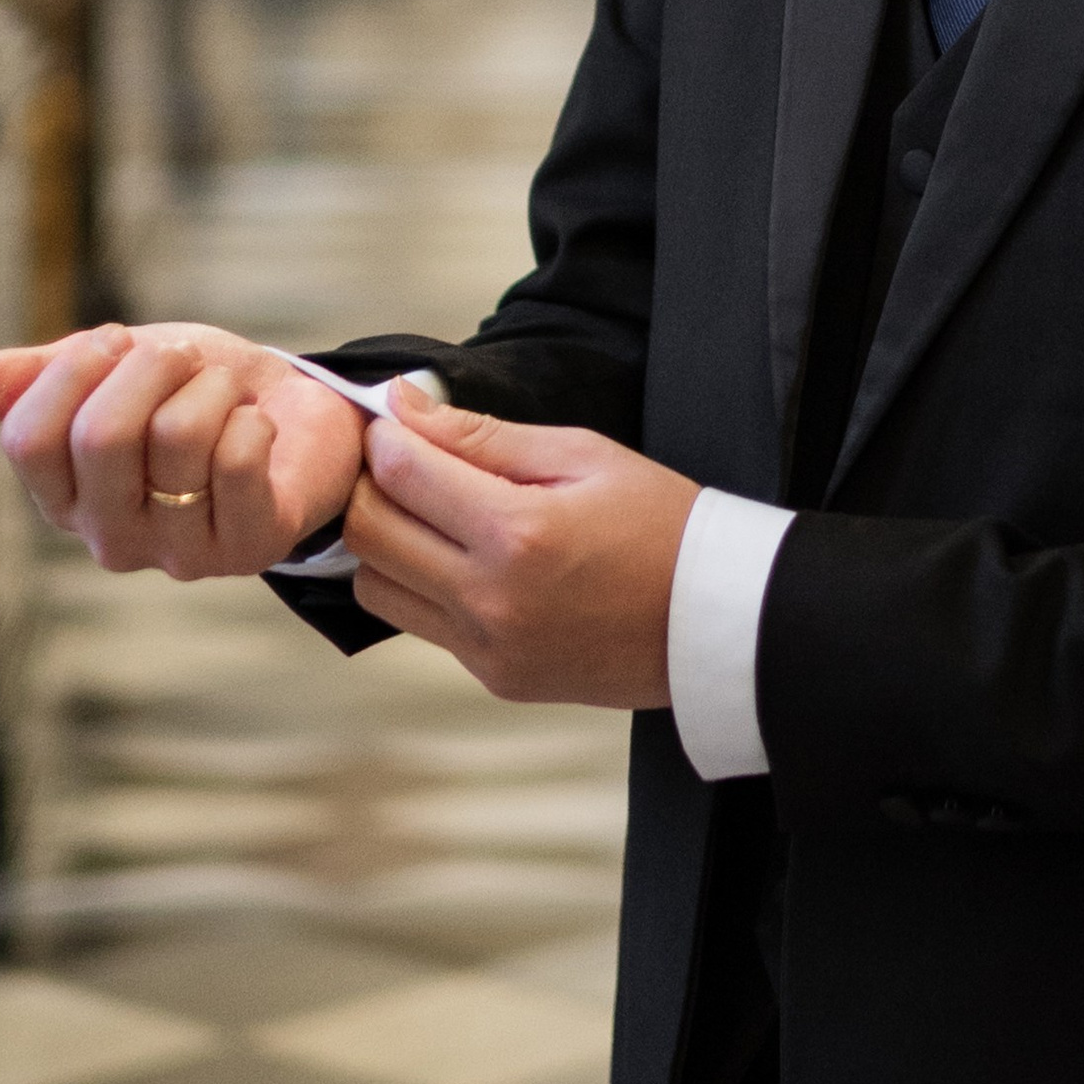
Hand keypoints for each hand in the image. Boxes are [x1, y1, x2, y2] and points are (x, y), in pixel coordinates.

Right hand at [0, 322, 364, 579]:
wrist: (296, 408)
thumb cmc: (192, 389)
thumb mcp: (116, 365)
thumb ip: (41, 375)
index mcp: (63, 496)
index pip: (29, 439)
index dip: (73, 370)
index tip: (115, 340)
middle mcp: (110, 537)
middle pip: (101, 436)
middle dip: (149, 367)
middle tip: (181, 359)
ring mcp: (177, 551)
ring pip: (177, 437)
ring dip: (210, 387)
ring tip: (223, 392)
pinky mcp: (246, 548)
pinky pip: (237, 458)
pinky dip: (253, 418)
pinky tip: (257, 428)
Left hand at [343, 390, 696, 706]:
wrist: (715, 621)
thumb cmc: (663, 525)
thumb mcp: (583, 454)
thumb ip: (484, 435)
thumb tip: (405, 405)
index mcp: (518, 533)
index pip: (400, 475)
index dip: (385, 437)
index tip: (395, 422)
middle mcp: (490, 600)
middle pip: (368, 535)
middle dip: (370, 486)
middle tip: (403, 462)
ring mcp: (488, 648)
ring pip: (376, 588)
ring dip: (387, 543)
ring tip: (432, 513)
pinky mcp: (495, 678)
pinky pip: (422, 625)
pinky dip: (426, 586)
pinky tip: (469, 559)